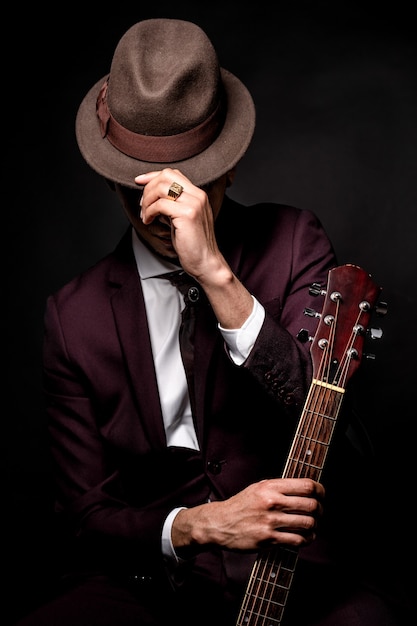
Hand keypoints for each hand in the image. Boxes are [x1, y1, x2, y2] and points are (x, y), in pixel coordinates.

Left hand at [135, 168, 253, 328]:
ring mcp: (194, 204)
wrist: (205, 262)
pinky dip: (149, 212)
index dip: (153, 175)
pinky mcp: (188, 214)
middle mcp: (198, 195)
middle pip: (166, 176)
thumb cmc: (192, 244)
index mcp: (198, 194)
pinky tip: (148, 221)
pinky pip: (160, 205)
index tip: (139, 182)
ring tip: (145, 215)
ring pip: (161, 188)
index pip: (173, 173)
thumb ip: (172, 203)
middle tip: (142, 206)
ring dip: (147, 201)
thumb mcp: (181, 218)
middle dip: (148, 188)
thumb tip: (151, 193)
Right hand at [172, 478, 324, 552]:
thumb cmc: (241, 504)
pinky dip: (306, 540)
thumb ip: (280, 486)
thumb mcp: (258, 487)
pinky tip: (305, 537)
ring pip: (307, 524)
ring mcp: (270, 522)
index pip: (306, 485)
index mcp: (270, 487)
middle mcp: (272, 502)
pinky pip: (297, 540)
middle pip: (311, 505)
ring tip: (312, 526)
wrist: (220, 523)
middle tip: (319, 512)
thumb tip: (306, 488)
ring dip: (314, 526)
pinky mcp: (269, 539)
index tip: (322, 494)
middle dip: (320, 510)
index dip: (320, 490)